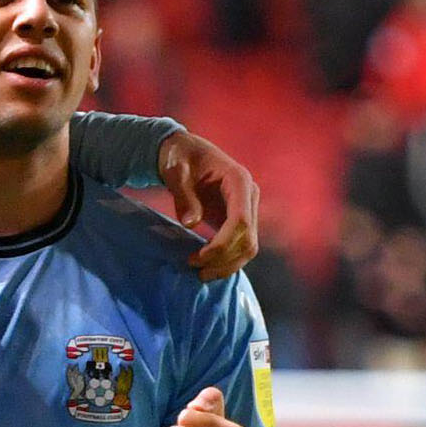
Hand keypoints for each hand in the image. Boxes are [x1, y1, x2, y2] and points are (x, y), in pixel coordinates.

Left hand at [157, 131, 259, 280]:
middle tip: (194, 269)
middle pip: (248, 238)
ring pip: (249, 246)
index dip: (222, 243)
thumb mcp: (175, 172)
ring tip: (200, 274)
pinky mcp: (240, 218)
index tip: (198, 257)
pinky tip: (207, 267)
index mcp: (239, 180)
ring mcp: (248, 208)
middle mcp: (250, 195)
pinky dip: (227, 259)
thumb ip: (184, 196)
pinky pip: (241, 245)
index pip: (241, 220)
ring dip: (228, 264)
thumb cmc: (179, 158)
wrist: (185, 152)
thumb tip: (191, 224)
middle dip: (223, 258)